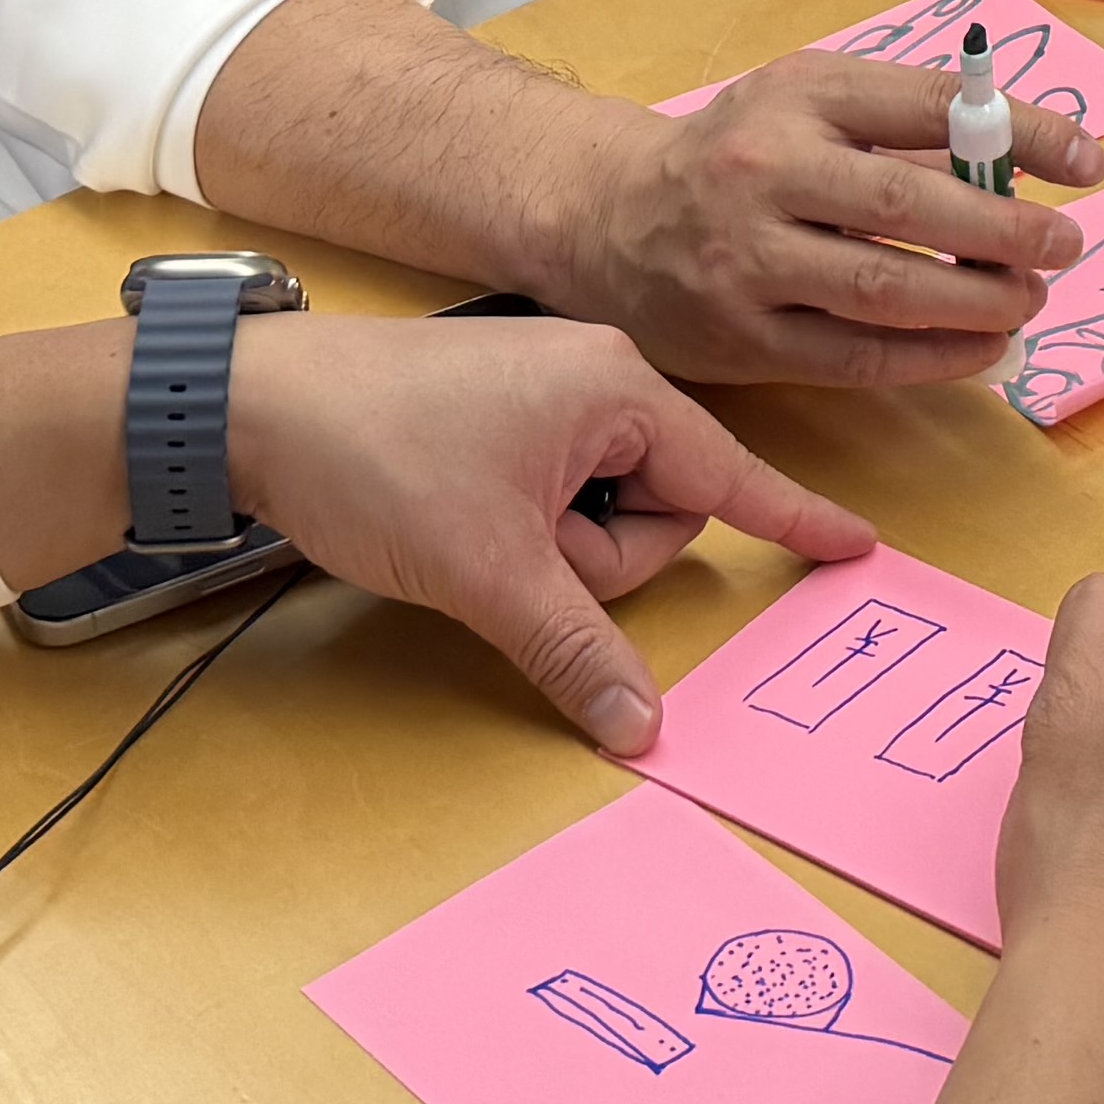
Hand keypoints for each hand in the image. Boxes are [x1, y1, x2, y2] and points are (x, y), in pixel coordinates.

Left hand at [227, 314, 874, 753]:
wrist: (246, 405)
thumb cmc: (374, 455)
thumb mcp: (488, 570)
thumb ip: (574, 648)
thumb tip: (641, 724)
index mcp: (618, 390)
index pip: (731, 474)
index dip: (794, 521)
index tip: (858, 548)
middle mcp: (594, 379)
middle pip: (655, 510)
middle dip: (593, 558)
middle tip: (512, 555)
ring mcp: (542, 394)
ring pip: (596, 512)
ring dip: (547, 549)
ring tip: (468, 534)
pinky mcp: (496, 417)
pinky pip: (550, 494)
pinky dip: (520, 529)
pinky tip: (456, 524)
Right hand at [548, 55, 1103, 388]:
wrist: (609, 218)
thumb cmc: (737, 153)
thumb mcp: (808, 103)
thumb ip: (906, 127)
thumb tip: (1028, 157)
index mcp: (800, 97)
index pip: (930, 107)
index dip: (1022, 134)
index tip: (1090, 161)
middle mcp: (767, 173)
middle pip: (907, 204)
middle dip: (1005, 230)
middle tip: (1065, 246)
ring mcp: (748, 261)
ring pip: (884, 290)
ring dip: (977, 302)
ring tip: (1030, 300)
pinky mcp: (742, 339)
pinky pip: (855, 357)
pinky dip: (931, 358)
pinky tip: (982, 350)